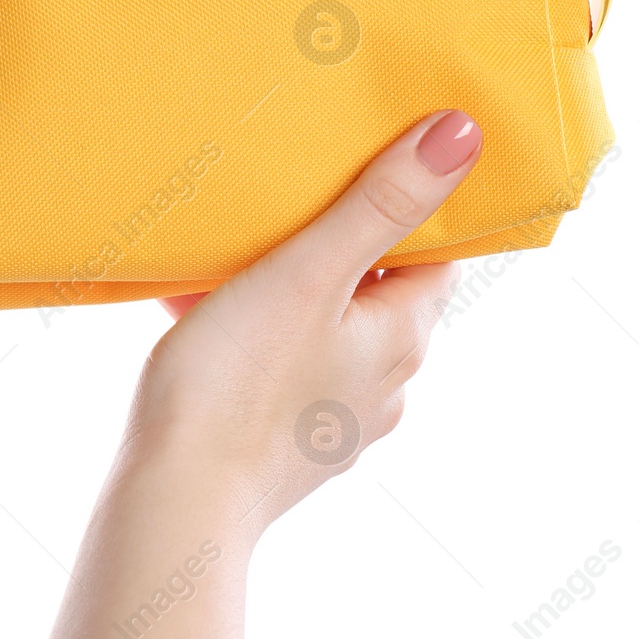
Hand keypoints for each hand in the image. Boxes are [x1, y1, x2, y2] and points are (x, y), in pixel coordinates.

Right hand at [127, 109, 482, 537]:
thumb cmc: (239, 385)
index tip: (382, 155)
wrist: (174, 503)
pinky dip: (244, 330)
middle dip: (339, 239)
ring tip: (233, 247)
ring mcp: (331, 421)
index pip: (437, 254)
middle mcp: (382, 384)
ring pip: (321, 327)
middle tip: (298, 188)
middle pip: (377, 289)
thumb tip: (464, 135)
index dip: (416, 202)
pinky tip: (190, 307)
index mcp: (402, 338)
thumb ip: (381, 203)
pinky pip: (274, 366)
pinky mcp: (278, 444)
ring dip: (286, 286)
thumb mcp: (310, 273)